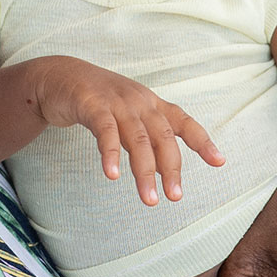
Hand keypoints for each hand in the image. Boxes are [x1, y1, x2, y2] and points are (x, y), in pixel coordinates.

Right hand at [28, 57, 224, 205]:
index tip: (219, 162)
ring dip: (145, 171)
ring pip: (137, 139)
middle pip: (162, 137)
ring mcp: (116, 102)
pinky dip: (110, 154)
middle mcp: (139, 101)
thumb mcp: (127, 114)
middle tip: (174, 197)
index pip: (183, 121)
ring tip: (149, 199)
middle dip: (171, 169)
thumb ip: (145, 136)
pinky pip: (105, 131)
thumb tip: (165, 170)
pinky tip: (112, 175)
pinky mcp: (92, 104)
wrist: (58, 76)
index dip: (202, 141)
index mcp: (151, 103)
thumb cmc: (97, 101)